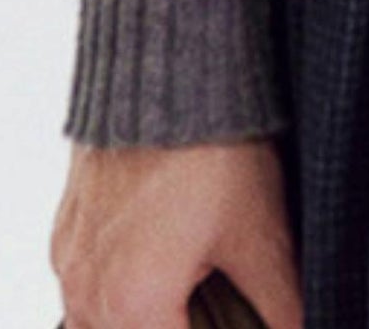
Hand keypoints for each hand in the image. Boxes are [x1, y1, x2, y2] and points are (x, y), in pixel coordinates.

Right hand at [49, 134, 302, 328]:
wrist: (165, 67)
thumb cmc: (211, 146)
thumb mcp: (260, 231)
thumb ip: (280, 301)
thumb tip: (301, 327)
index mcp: (133, 307)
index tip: (244, 318)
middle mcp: (88, 292)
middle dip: (181, 324)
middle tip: (219, 305)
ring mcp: (71, 260)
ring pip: (101, 323)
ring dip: (147, 314)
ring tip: (192, 290)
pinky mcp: (67, 227)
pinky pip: (87, 284)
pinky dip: (120, 289)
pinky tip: (161, 260)